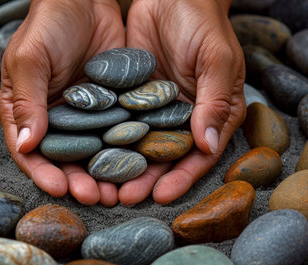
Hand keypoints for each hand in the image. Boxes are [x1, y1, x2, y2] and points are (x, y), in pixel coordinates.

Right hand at [0, 0, 124, 205]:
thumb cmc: (48, 24)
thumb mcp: (30, 59)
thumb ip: (28, 102)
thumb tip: (27, 146)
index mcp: (26, 112)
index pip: (30, 151)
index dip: (43, 173)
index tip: (59, 188)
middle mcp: (55, 120)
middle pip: (64, 159)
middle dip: (78, 180)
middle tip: (96, 197)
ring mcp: (84, 116)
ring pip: (93, 153)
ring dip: (103, 173)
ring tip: (118, 192)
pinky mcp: (111, 107)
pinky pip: (117, 133)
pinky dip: (125, 150)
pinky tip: (137, 163)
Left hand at [118, 0, 245, 204]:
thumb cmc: (202, 23)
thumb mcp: (216, 59)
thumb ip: (214, 102)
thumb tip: (207, 145)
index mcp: (211, 113)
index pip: (199, 154)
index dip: (181, 177)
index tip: (161, 195)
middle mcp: (182, 117)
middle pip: (164, 157)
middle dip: (146, 179)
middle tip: (124, 198)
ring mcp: (153, 109)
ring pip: (138, 145)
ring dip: (123, 166)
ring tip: (104, 186)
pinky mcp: (130, 97)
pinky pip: (118, 122)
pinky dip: (107, 139)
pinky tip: (91, 154)